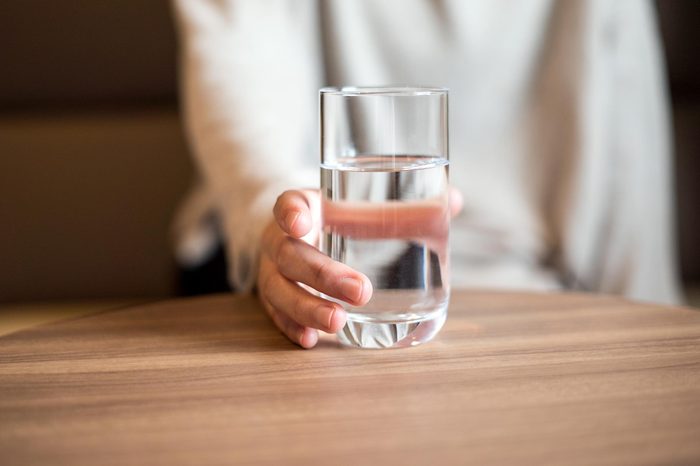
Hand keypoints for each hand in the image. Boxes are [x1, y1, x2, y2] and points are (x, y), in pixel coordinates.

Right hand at [257, 186, 462, 348]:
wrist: (298, 237)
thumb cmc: (339, 221)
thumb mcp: (362, 207)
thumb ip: (406, 206)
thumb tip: (453, 200)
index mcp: (305, 209)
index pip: (288, 203)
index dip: (290, 212)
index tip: (302, 222)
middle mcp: (282, 240)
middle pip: (290, 254)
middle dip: (322, 274)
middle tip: (360, 291)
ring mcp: (273, 272)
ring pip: (279, 289)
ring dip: (307, 307)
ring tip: (337, 322)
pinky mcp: (273, 299)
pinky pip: (276, 315)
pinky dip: (292, 327)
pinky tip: (311, 339)